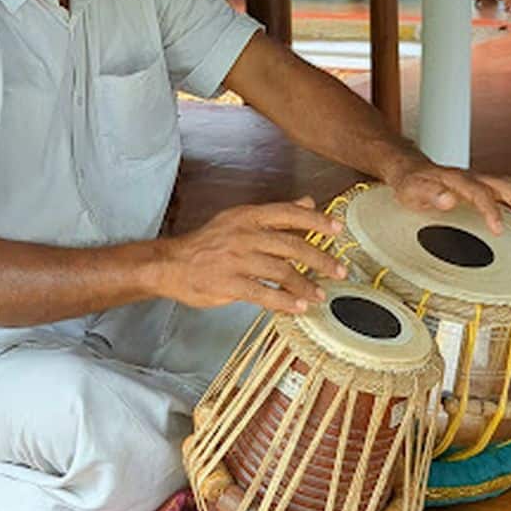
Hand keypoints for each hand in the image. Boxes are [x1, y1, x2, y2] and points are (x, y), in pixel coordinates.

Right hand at [157, 196, 346, 312]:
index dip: (317, 220)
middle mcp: (244, 234)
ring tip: (320, 295)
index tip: (339, 229)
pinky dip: (284, 302)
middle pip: (292, 245)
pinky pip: (263, 293)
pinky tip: (298, 307)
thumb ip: (276, 215)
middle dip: (321, 259)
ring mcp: (236, 259)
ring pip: (281, 271)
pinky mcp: (228, 283)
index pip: (289, 213)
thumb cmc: (208, 244)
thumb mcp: (240, 220)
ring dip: (306, 285)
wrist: (171, 264)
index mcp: (248, 216)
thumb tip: (308, 203)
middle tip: (340, 271)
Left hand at [385, 157, 510, 234]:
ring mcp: (478, 180)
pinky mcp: (481, 186)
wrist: (409, 170)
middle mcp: (470, 177)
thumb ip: (429, 194)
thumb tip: (449, 199)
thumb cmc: (411, 184)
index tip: (499, 229)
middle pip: (502, 184)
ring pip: (508, 185)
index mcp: (455, 180)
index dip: (490, 210)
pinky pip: (505, 190)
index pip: (478, 193)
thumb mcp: (412, 190)